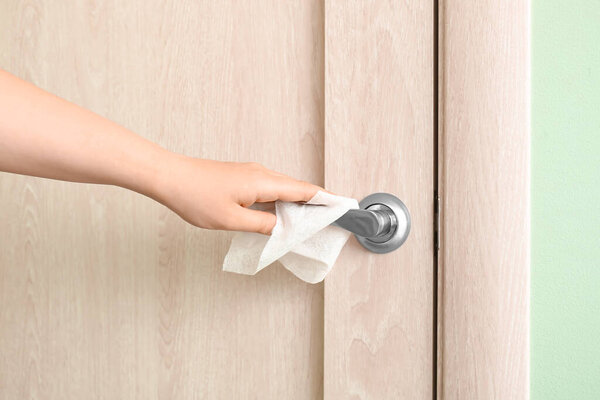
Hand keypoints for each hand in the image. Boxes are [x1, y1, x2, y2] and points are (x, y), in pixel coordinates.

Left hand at [152, 155, 321, 234]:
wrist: (170, 177)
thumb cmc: (195, 196)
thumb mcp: (232, 220)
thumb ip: (262, 225)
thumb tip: (282, 228)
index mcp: (263, 182)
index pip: (303, 190)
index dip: (324, 199)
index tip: (341, 205)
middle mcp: (261, 173)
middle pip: (296, 188)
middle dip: (313, 203)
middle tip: (327, 219)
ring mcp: (251, 173)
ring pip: (282, 188)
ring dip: (294, 204)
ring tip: (305, 222)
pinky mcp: (242, 176)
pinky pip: (269, 188)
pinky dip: (279, 201)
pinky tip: (276, 215)